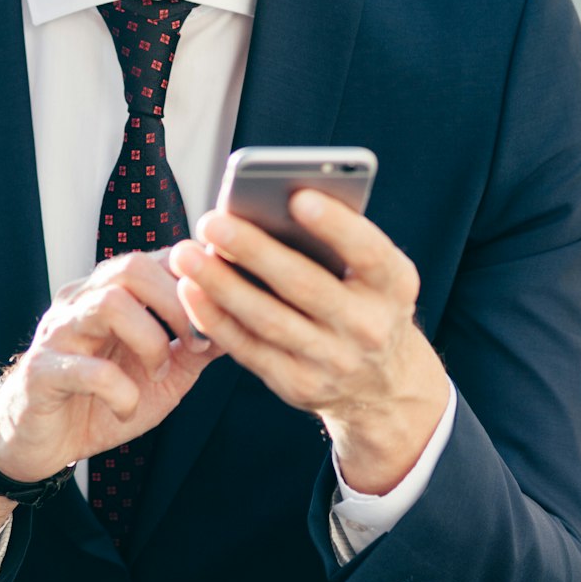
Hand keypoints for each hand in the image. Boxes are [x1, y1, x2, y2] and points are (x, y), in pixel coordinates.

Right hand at [0, 250, 218, 551]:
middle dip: (176, 303)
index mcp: (114, 293)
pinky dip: (118, 390)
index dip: (198, 278)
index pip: (158, 256)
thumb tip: (247, 319)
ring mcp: (58, 332)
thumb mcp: (164, 375)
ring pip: (109, 304)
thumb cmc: (101, 401)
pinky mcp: (41, 371)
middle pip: (132, 267)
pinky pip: (85, 367)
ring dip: (150, 341)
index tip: (226, 309)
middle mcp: (83, 301)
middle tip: (197, 343)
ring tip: (160, 372)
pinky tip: (126, 407)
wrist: (38, 444)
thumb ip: (199, 347)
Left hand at [169, 191, 449, 494]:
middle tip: (213, 221)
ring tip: (186, 253)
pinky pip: (250, 350)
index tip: (296, 196)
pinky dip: (216, 320)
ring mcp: (334, 362)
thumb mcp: (375, 273)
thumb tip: (273, 203)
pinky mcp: (299, 385)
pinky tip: (191, 290)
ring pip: (269, 320)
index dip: (335, 225)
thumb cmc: (366, 301)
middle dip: (254, 251)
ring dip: (222, 286)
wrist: (383, 383)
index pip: (369, 252)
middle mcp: (369, 327)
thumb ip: (340, 241)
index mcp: (394, 285)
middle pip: (306, 286)